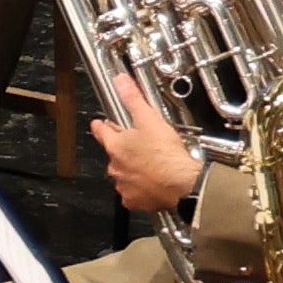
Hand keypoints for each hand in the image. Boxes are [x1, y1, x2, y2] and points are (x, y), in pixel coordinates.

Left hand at [95, 75, 203, 217]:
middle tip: (140, 146)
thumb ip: (133, 99)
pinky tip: (152, 183)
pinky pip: (133, 194)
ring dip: (133, 169)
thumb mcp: (150, 120)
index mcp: (115, 147)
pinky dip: (140, 188)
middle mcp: (115, 167)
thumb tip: (120, 81)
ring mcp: (124, 185)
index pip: (101, 132)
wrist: (183, 185)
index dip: (101, 126)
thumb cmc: (167, 155)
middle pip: (115, 154)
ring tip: (151, 165)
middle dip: (124, 150)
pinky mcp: (135, 201)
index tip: (99, 124)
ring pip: (124, 174)